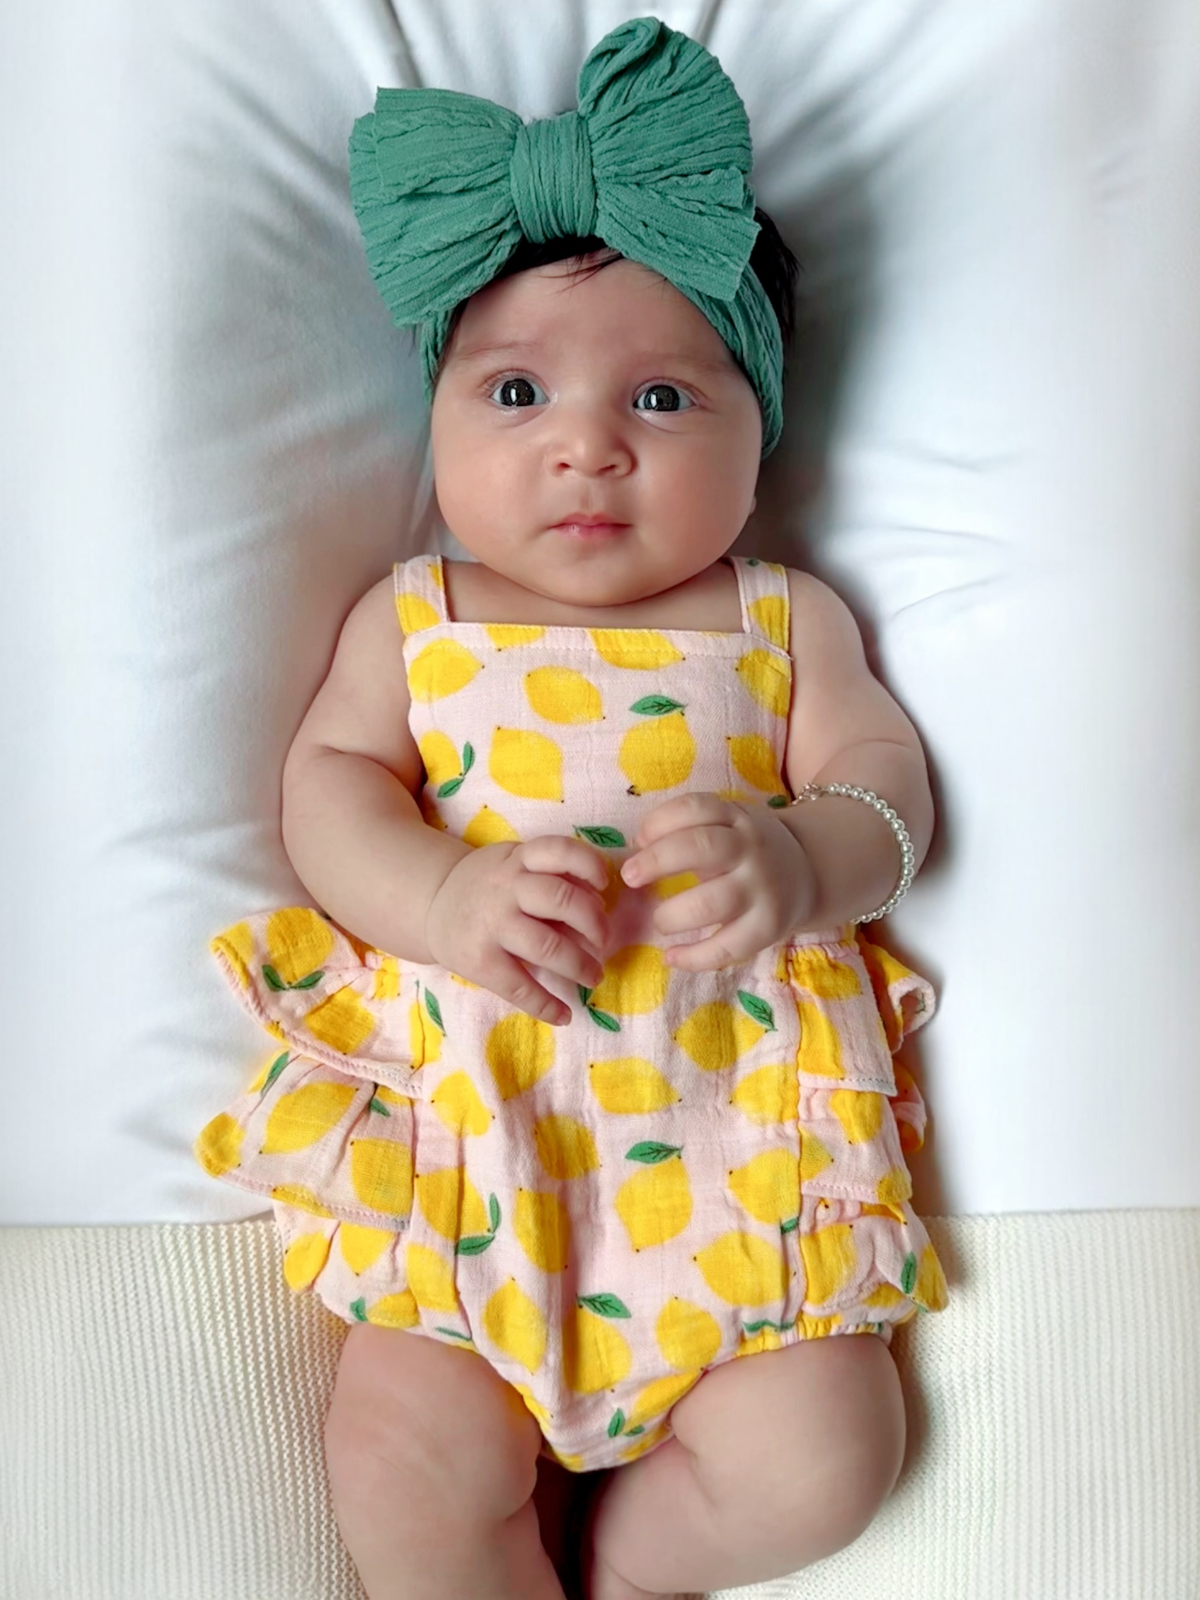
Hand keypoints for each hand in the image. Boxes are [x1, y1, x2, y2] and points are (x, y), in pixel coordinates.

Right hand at [424, 835, 609, 1024]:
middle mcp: (506, 888)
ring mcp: (492, 925)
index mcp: (518, 859)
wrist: (430, 906)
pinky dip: (547, 1004)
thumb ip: (550, 877)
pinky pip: (520, 986)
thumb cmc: (488, 886)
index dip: (590, 865)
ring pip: (548, 945)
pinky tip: (564, 1014)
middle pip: (562, 899)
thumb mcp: (513, 865)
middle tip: (605, 943)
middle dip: (595, 924)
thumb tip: (597, 907)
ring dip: (581, 965)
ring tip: (594, 976)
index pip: (559, 851)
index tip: (604, 886)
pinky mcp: (480, 961)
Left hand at [619, 793, 814, 970]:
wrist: (809, 872)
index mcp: (737, 818)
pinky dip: (694, 957)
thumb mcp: (728, 824)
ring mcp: (761, 890)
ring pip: (712, 902)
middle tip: (630, 877)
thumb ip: (687, 829)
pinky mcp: (768, 927)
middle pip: (701, 849)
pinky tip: (671, 957)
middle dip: (657, 861)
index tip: (638, 839)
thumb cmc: (748, 850)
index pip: (696, 809)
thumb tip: (639, 844)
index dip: (659, 822)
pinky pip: (727, 947)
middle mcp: (751, 850)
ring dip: (674, 914)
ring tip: (660, 921)